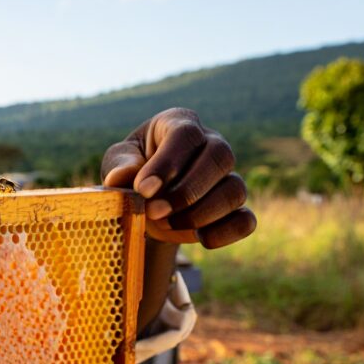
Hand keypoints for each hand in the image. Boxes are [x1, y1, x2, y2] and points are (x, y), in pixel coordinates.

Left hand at [101, 108, 255, 248]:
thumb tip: (122, 176)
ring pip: (235, 190)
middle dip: (186, 192)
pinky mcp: (234, 208)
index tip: (144, 189)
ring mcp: (227, 176)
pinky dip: (225, 233)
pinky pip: (245, 220)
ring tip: (167, 224)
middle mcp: (212, 144)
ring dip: (201, 214)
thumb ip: (120, 166)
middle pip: (220, 157)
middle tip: (154, 212)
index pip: (186, 135)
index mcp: (180, 124)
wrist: (145, 202)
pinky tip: (199, 238)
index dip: (167, 163)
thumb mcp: (118, 163)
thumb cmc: (131, 173)